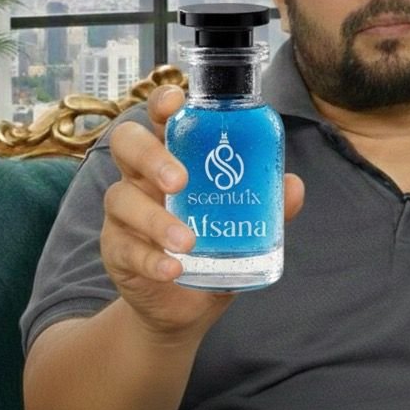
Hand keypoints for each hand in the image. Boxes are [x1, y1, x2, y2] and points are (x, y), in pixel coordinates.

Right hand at [102, 84, 303, 336]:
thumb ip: (266, 205)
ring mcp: (125, 214)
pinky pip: (125, 249)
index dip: (162, 103)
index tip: (176, 102)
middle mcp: (142, 178)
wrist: (185, 307)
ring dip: (156, 220)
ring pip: (122, 199)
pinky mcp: (117, 251)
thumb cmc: (212, 250)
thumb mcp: (242, 226)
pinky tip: (173, 268)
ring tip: (188, 241)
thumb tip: (292, 186)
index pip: (160, 120)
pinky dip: (151, 259)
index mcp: (173, 159)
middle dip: (152, 156)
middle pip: (127, 145)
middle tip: (180, 181)